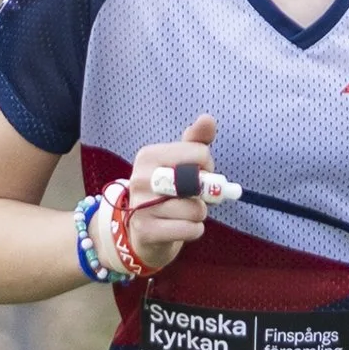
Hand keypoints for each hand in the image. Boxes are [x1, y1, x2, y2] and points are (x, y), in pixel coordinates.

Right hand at [123, 114, 217, 272]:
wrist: (142, 230)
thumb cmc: (167, 191)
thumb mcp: (180, 163)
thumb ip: (196, 141)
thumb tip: (208, 118)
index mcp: (148, 155)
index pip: (200, 153)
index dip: (207, 166)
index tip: (196, 175)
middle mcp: (141, 178)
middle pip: (197, 181)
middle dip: (205, 191)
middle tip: (195, 195)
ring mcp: (141, 205)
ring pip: (196, 209)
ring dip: (199, 214)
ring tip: (184, 213)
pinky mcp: (146, 231)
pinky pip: (190, 229)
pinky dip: (194, 230)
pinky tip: (181, 227)